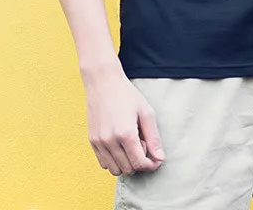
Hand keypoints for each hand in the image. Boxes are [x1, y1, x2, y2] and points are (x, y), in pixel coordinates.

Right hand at [82, 62, 165, 176]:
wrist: (103, 82)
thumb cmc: (127, 95)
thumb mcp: (146, 112)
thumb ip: (154, 138)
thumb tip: (160, 158)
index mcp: (126, 133)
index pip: (140, 164)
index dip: (151, 165)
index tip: (156, 160)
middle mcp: (110, 141)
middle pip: (128, 169)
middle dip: (139, 163)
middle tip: (142, 144)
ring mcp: (99, 142)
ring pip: (115, 170)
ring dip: (126, 164)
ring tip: (131, 145)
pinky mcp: (92, 141)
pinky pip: (103, 163)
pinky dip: (114, 161)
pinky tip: (120, 146)